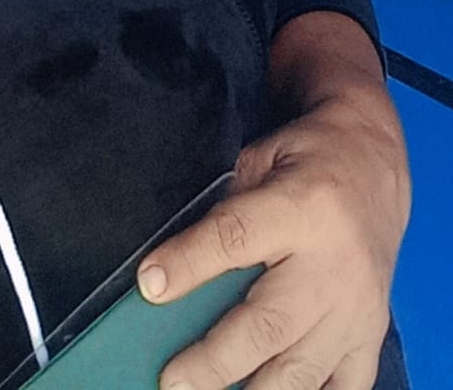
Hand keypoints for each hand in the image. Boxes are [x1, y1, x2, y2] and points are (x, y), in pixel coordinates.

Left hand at [137, 88, 409, 389]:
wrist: (376, 162)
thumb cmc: (311, 159)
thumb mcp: (261, 160)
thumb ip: (225, 213)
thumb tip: (176, 272)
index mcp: (302, 206)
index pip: (235, 239)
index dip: (188, 264)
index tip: (150, 287)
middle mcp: (334, 263)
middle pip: (267, 324)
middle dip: (214, 360)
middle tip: (173, 380)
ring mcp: (357, 307)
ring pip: (301, 368)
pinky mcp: (372, 333)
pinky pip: (343, 386)